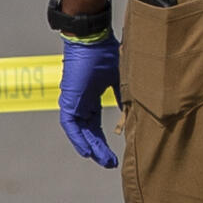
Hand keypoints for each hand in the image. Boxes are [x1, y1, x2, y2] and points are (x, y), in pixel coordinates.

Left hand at [58, 37, 120, 169]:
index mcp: (91, 97)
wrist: (92, 39)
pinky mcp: (69, 100)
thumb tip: (134, 114)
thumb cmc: (106, 53)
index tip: (114, 154)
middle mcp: (81, 102)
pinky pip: (71, 126)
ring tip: (104, 161)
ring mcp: (73, 102)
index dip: (104, 141)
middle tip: (110, 163)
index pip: (95, 125)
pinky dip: (78, 139)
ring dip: (92, 147)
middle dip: (100, 149)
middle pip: (89, 132)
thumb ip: (123, 97)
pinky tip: (87, 151)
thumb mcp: (120, 80)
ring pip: (80, 132)